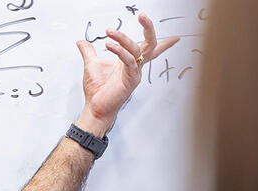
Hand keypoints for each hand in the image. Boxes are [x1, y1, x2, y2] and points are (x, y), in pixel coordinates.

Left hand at [76, 14, 180, 135]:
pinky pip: (129, 61)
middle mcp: (134, 66)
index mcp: (129, 62)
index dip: (164, 44)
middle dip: (149, 28)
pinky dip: (120, 51)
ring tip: (109, 32)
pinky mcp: (131, 79)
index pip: (148, 50)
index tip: (175, 37)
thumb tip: (81, 42)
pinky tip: (110, 45)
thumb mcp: (91, 65)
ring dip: (123, 38)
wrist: (94, 107)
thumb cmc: (96, 91)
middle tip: (142, 16)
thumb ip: (88, 52)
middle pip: (150, 44)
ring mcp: (134, 73)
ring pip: (137, 49)